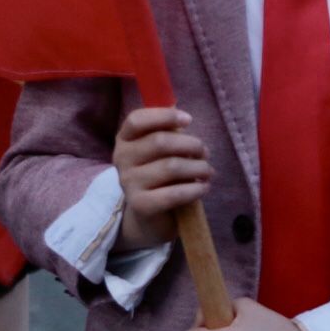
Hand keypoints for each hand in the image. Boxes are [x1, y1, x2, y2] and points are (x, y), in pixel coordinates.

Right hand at [113, 107, 209, 250]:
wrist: (148, 214)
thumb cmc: (159, 173)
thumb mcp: (161, 150)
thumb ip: (169, 133)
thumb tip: (185, 121)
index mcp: (125, 139)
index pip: (137, 120)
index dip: (164, 116)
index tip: (188, 120)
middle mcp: (121, 158)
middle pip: (159, 142)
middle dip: (191, 144)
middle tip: (205, 153)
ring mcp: (128, 182)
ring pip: (170, 166)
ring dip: (198, 167)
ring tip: (208, 171)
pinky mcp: (140, 205)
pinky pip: (173, 193)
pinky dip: (194, 189)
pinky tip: (204, 187)